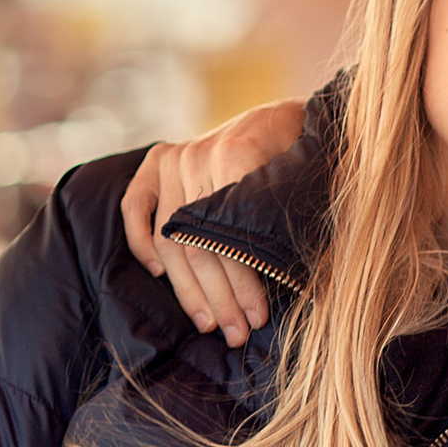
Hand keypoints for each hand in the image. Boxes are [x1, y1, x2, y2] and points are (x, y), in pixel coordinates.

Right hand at [119, 99, 306, 345]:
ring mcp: (174, 157)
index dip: (243, 285)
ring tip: (210, 323)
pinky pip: (136, 207)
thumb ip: (296, 223)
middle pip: (198, 244)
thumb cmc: (309, 153)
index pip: (229, 238)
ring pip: (170, 237)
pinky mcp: (158, 159)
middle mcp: (197, 155)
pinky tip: (161, 275)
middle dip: (220, 297)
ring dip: (188, 287)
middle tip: (238, 334)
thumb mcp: (311, 182)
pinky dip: (142, 242)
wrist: (292, 113)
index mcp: (238, 154)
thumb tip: (304, 285)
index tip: (258, 319)